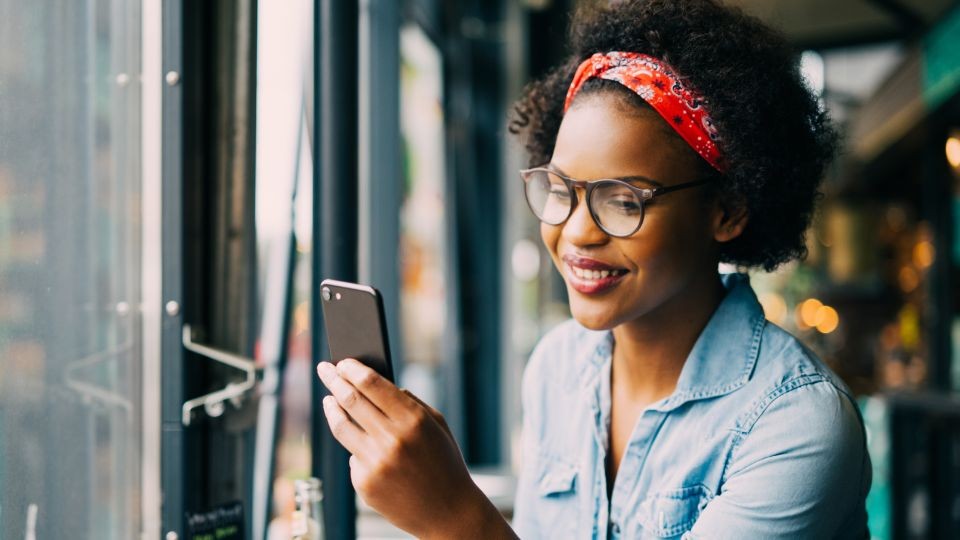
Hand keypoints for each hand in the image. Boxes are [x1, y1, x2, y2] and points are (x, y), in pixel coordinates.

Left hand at [316, 359, 511, 538]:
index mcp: (413, 420)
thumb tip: (379, 385)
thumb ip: (410, 402)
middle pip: (350, 400)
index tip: (342, 361)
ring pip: (341, 426)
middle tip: (324, 369)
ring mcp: (375, 463)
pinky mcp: (364, 484)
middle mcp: (391, 440)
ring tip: (328, 399)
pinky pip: (353, 457)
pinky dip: (357, 448)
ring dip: (331, 408)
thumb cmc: (445, 464)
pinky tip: (363, 446)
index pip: (372, 384)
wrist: (448, 513)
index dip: (352, 369)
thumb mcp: (437, 426)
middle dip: (333, 380)